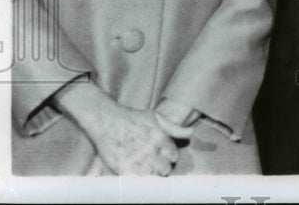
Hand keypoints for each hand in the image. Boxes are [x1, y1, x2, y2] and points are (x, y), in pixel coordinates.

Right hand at [54, 81, 179, 175]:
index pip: (174, 156)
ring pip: (153, 176)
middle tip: (155, 162)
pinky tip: (137, 172)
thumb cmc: (132, 118)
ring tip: (145, 166)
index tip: (164, 154)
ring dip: (151, 173)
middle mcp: (150, 150)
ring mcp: (137, 161)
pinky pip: (138, 181)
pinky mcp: (123, 169)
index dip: (170, 156)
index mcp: (160, 138)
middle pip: (165, 169)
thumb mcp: (156, 117)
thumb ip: (175, 128)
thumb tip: (191, 133)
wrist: (107, 120)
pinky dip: (140, 179)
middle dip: (162, 166)